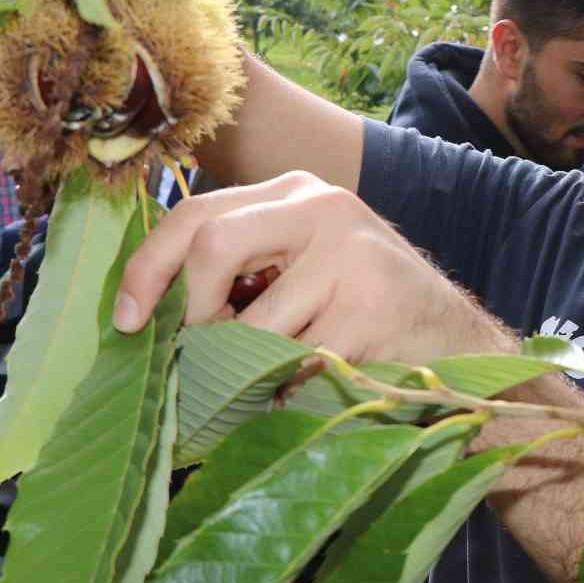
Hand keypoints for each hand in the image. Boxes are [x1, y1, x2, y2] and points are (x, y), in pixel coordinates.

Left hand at [114, 171, 514, 365]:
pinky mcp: (369, 305)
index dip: (148, 268)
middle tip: (191, 354)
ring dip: (247, 369)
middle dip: (190, 309)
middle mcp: (321, 207)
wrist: (456, 340)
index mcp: (292, 193)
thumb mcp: (300, 269)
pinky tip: (310, 387)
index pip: (195, 214)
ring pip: (254, 323)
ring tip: (269, 377)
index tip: (127, 321)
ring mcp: (350, 252)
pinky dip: (287, 389)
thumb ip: (240, 271)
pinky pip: (296, 362)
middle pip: (213, 242)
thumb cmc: (362, 309)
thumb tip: (149, 315)